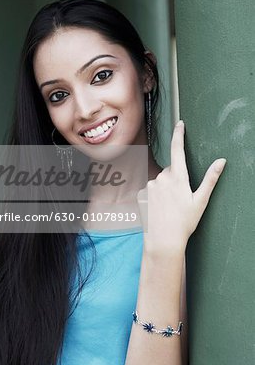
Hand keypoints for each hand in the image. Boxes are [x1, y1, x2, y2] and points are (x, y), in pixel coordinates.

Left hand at [137, 120, 225, 255]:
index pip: (178, 149)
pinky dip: (157, 196)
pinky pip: (152, 189)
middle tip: (181, 199)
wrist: (163, 240)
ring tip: (170, 207)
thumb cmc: (184, 222)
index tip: (180, 124)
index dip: (179, 135)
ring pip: (161, 180)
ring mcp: (150, 185)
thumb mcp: (200, 200)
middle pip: (171, 170)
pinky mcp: (142, 193)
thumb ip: (210, 179)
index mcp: (177, 177)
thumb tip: (221, 161)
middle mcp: (161, 177)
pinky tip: (160, 209)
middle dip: (176, 179)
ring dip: (166, 188)